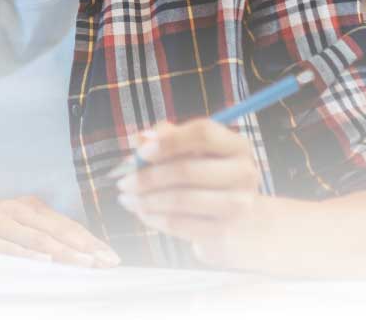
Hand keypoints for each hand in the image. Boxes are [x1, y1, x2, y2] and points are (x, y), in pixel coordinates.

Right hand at [0, 191, 119, 267]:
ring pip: (37, 238)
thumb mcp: (7, 227)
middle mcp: (16, 211)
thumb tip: (67, 256)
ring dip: (64, 251)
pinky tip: (44, 262)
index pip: (66, 226)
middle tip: (109, 262)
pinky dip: (27, 253)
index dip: (90, 241)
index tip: (112, 257)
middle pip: (58, 229)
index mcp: (26, 208)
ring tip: (86, 263)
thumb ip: (33, 236)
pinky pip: (7, 245)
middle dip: (86, 247)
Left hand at [115, 119, 263, 267]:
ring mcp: (239, 205)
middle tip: (121, 182)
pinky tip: (141, 212)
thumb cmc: (204, 174)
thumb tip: (141, 138)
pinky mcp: (225, 232)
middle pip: (187, 169)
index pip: (203, 133)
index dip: (168, 141)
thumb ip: (165, 138)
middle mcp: (244, 173)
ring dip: (145, 200)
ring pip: (180, 199)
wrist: (237, 219)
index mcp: (236, 145)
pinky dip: (154, 218)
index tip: (141, 151)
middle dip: (146, 176)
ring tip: (126, 198)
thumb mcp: (190, 151)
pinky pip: (180, 224)